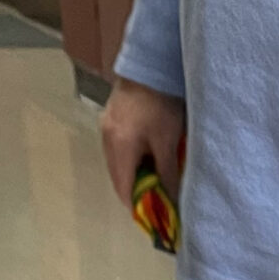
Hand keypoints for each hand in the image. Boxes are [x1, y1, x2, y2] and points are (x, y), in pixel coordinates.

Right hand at [101, 78, 184, 212]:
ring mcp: (107, 128)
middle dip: (138, 192)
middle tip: (160, 200)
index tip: (156, 216)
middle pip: (119, 179)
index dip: (139, 207)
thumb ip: (167, 173)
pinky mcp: (112, 119)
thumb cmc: (161, 104)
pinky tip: (149, 159)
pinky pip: (119, 150)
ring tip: (157, 180)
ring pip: (119, 165)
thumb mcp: (167, 142)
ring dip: (135, 176)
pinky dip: (132, 161)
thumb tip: (171, 201)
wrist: (150, 63)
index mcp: (119, 149)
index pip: (123, 190)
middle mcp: (107, 141)